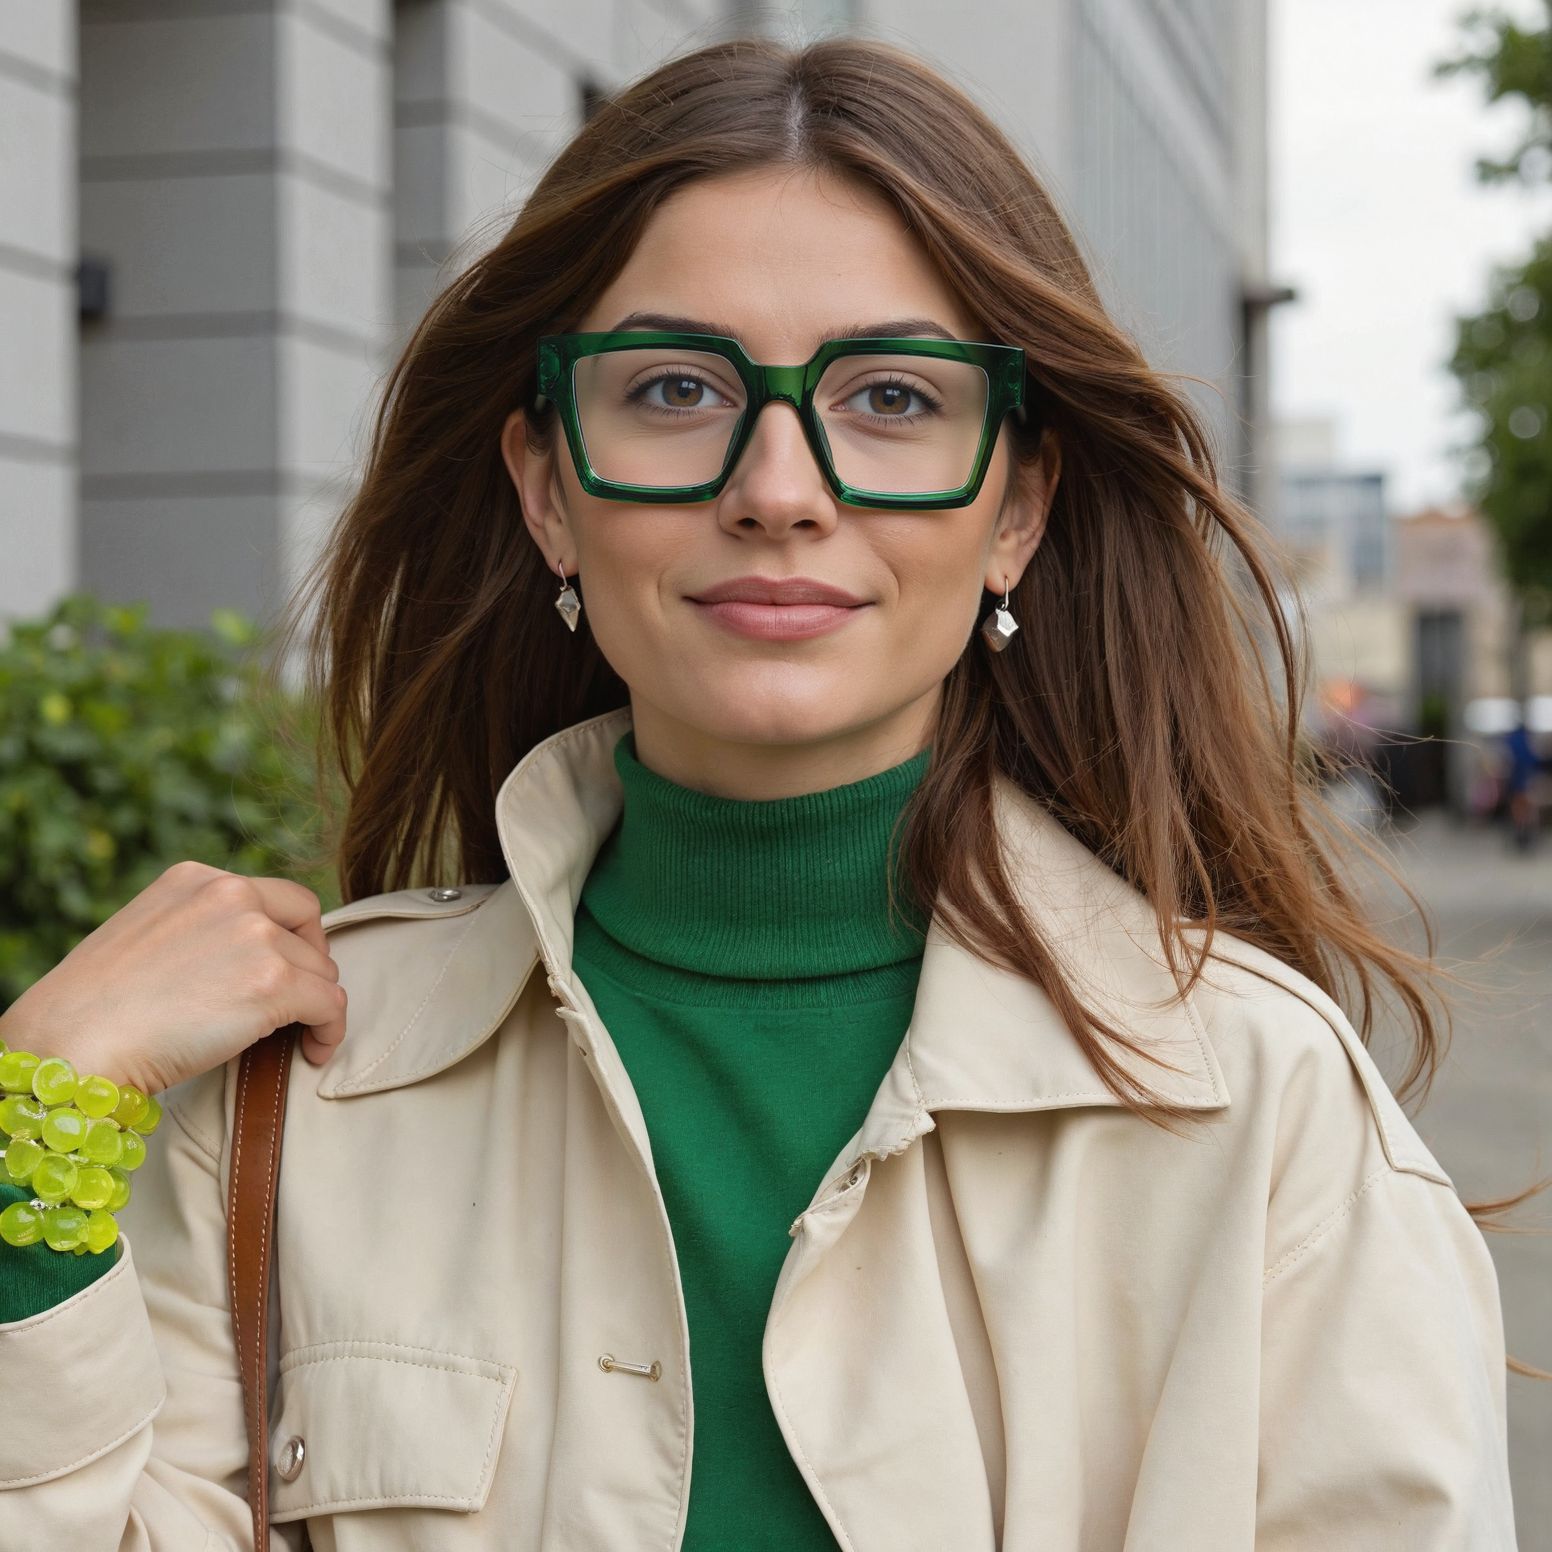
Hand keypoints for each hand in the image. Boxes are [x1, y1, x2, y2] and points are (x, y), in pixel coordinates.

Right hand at [0, 862, 346, 1092]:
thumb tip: (247, 957)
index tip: (287, 968)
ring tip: (295, 1036)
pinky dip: (330, 1030)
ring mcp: (255, 936)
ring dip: (313, 1005)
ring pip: (320, 971)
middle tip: (295, 1005)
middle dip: (308, 969)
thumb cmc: (94, 1010)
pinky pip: (330, 1005)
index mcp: (196, 878)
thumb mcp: (149, 936)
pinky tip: (313, 1050)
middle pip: (307, 930)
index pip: (278, 898)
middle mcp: (231, 894)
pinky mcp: (274, 983)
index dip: (293, 937)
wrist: (70, 1046)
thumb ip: (201, 930)